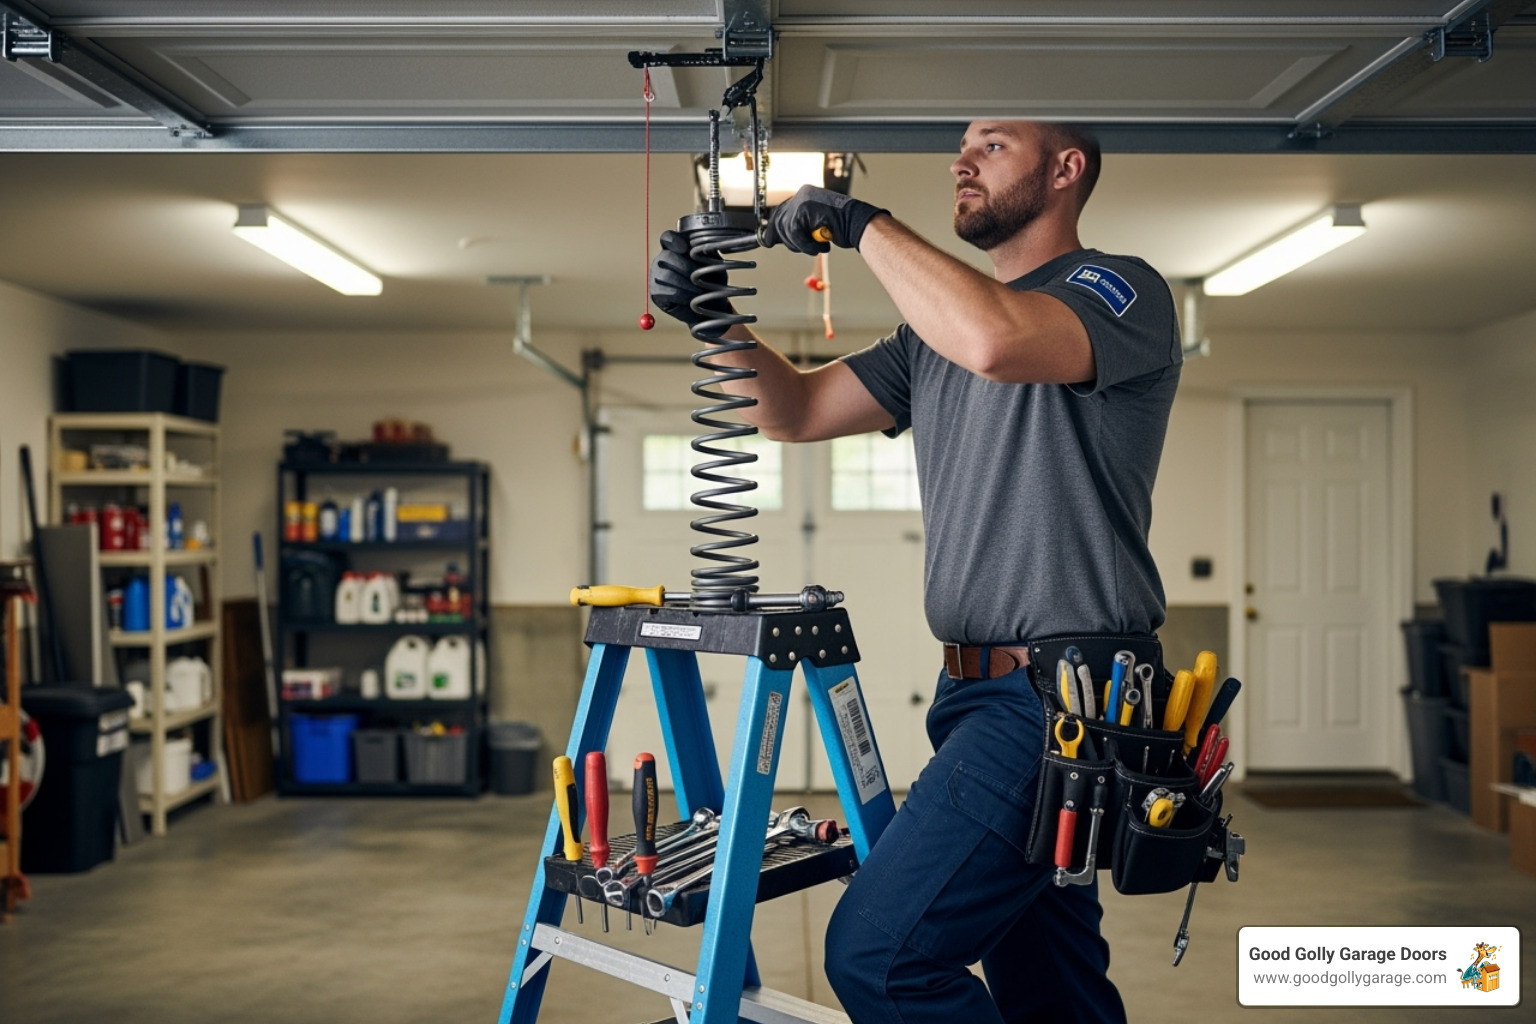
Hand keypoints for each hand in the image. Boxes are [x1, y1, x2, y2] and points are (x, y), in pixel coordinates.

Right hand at [648, 229, 729, 327]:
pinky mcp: (656, 292)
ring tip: (698, 291)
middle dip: (685, 267)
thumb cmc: (711, 280)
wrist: (711, 305)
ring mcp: (657, 275)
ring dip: (685, 284)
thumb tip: (705, 246)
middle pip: (666, 257)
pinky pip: (665, 292)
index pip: (668, 238)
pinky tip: (690, 299)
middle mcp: (663, 259)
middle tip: (699, 277)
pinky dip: (681, 296)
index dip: (673, 240)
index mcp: (676, 247)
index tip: (684, 248)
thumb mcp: (713, 263)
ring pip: (666, 276)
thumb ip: (707, 252)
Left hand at [762, 185, 886, 253]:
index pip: (780, 212)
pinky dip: (806, 244)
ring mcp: (803, 199)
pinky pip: (795, 231)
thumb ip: (799, 227)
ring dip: (802, 244)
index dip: (775, 230)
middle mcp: (802, 194)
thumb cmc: (843, 226)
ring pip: (788, 228)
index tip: (769, 241)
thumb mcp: (816, 225)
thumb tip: (773, 237)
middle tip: (807, 246)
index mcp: (805, 195)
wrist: (859, 223)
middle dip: (790, 240)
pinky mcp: (805, 208)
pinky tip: (821, 246)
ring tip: (818, 245)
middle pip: (781, 221)